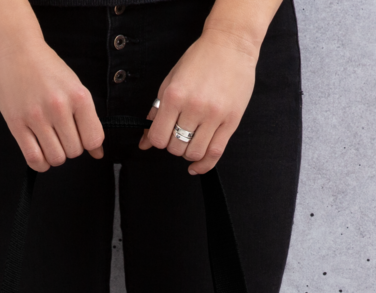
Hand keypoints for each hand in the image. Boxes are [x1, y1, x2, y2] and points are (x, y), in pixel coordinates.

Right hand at [0, 36, 103, 171]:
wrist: (16, 48)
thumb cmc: (47, 69)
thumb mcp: (74, 88)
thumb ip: (88, 120)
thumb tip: (98, 153)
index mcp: (79, 96)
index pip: (93, 140)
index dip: (87, 143)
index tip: (78, 134)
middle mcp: (59, 106)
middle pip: (74, 151)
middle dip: (69, 147)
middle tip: (60, 133)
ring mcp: (36, 116)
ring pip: (56, 158)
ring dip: (54, 155)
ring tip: (49, 140)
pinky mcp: (16, 123)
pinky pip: (34, 158)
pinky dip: (40, 163)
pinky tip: (39, 152)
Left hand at [140, 28, 258, 174]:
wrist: (231, 44)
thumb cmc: (200, 60)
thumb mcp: (171, 81)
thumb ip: (157, 112)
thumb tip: (144, 142)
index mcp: (175, 95)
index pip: (158, 137)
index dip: (158, 140)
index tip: (163, 134)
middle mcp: (194, 107)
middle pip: (176, 148)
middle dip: (174, 146)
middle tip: (179, 134)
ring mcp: (214, 115)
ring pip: (194, 153)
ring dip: (188, 153)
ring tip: (191, 141)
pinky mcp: (231, 121)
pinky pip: (215, 153)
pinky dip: (203, 165)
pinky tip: (197, 165)